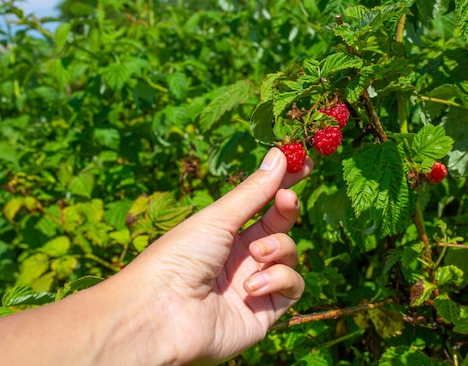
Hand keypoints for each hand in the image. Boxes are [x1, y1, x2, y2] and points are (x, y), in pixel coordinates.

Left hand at [116, 147, 312, 364]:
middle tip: (286, 199)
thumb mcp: (219, 218)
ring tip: (255, 255)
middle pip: (280, 225)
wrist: (162, 313)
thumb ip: (255, 191)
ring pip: (290, 254)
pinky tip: (252, 287)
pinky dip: (278, 280)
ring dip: (278, 249)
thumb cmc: (180, 257)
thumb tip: (281, 155)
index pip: (263, 202)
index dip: (284, 183)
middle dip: (287, 209)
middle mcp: (242, 256)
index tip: (305, 164)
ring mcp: (256, 282)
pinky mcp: (266, 311)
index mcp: (226, 231)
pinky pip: (291, 287)